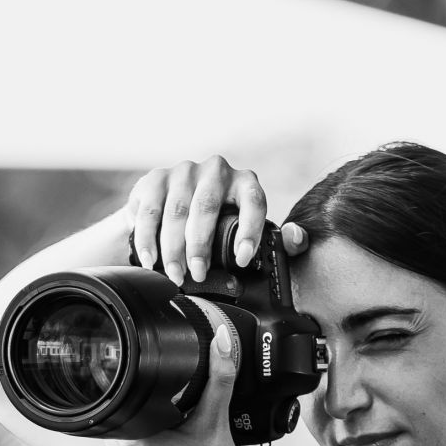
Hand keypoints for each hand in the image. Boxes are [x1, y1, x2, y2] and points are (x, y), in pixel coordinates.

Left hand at [106, 315, 250, 445]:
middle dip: (152, 400)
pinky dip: (153, 438)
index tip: (164, 378)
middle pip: (126, 406)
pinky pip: (135, 445)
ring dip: (151, 418)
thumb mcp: (217, 426)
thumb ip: (219, 380)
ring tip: (180, 430)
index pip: (125, 390)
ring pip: (130, 425)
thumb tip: (220, 343)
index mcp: (131, 440)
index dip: (144, 377)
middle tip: (181, 410)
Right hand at [125, 154, 308, 285]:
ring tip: (174, 274)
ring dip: (173, 248)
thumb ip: (276, 238)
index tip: (243, 259)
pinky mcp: (155, 179)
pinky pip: (150, 211)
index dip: (249, 231)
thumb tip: (297, 239)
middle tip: (197, 274)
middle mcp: (216, 171)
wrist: (175, 205)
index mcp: (245, 183)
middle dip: (200, 247)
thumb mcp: (247, 231)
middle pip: (207, 208)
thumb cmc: (219, 225)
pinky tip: (151, 259)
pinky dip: (148, 239)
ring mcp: (184, 171)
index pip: (253, 202)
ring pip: (176, 211)